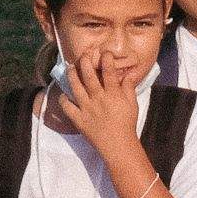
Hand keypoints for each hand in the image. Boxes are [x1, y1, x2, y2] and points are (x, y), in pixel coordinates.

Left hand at [52, 49, 142, 169]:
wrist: (117, 144)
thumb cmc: (127, 123)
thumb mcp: (132, 104)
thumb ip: (129, 87)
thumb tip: (130, 73)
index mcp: (113, 94)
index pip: (109, 72)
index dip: (106, 60)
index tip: (104, 52)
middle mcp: (98, 98)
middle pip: (89, 77)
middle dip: (85, 63)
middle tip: (83, 55)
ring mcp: (86, 108)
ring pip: (76, 88)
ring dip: (72, 76)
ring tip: (70, 68)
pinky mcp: (78, 118)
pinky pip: (67, 107)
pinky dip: (64, 99)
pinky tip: (64, 94)